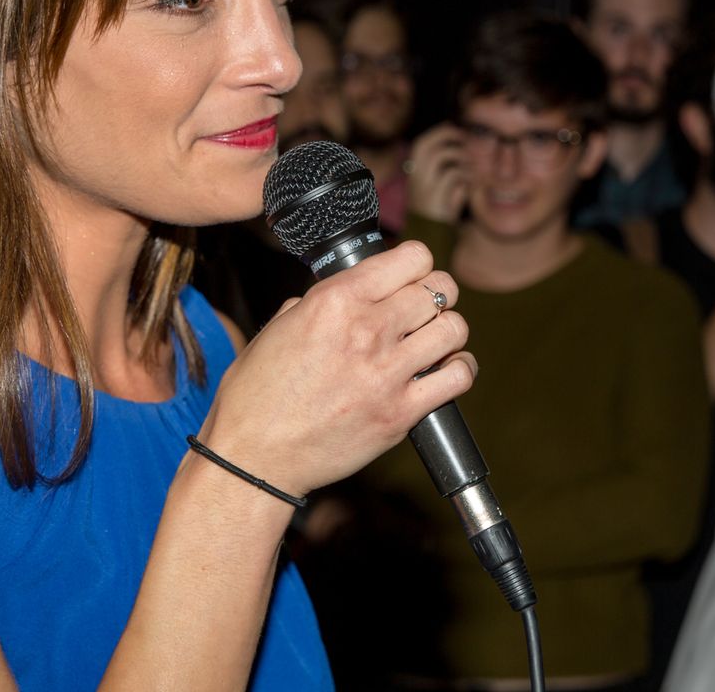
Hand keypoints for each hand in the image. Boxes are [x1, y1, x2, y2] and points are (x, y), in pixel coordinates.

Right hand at [196, 240, 475, 495]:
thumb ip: (317, 303)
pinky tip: (446, 370)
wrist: (254, 457)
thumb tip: (345, 294)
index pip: (411, 258)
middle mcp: (366, 329)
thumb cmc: (256, 396)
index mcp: (335, 301)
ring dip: (449, 331)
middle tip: (427, 309)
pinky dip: (460, 369)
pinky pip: (458, 377)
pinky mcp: (401, 412)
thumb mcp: (279, 328)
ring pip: (454, 328)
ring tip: (436, 340)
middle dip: (438, 294)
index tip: (414, 275)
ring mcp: (387, 372)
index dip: (418, 264)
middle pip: (439, 289)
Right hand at [407, 122, 469, 223]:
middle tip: (466, 141)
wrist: (431, 237)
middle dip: (450, 137)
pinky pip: (454, 175)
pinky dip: (465, 176)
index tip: (457, 131)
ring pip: (443, 156)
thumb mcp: (437, 183)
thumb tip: (460, 140)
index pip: (423, 142)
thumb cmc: (438, 207)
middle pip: (430, 144)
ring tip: (470, 168)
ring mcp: (424, 187)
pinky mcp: (436, 198)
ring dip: (461, 158)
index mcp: (414, 171)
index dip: (441, 132)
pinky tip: (471, 184)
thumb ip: (445, 165)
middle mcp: (415, 176)